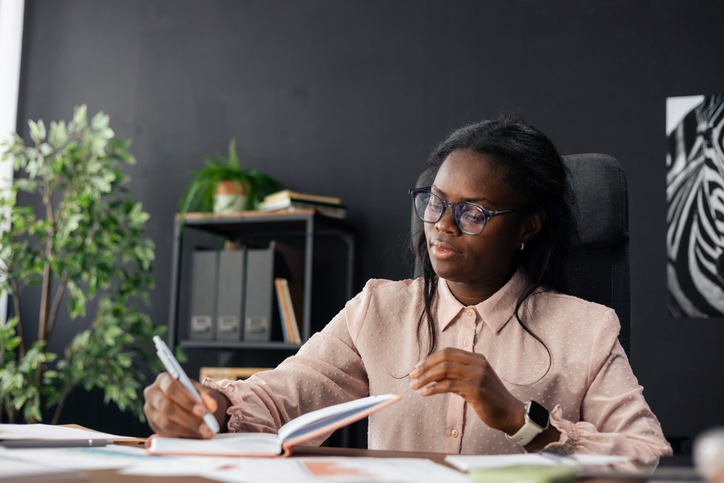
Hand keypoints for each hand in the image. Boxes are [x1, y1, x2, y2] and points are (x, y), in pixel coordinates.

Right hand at [143, 372, 230, 438]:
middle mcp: (153, 394)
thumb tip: (212, 406)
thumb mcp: (201, 390)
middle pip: (167, 408)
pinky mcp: (153, 424)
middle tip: (207, 427)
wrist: (186, 402)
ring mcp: (150, 410)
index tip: (202, 411)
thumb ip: (207, 395)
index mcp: (163, 379)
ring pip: (166, 423)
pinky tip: (196, 436)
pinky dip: (183, 435)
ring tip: (205, 433)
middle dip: (188, 419)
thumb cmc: (193, 393)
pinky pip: (166, 433)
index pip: (171, 389)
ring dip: (188, 430)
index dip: (186, 401)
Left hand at [410, 348, 524, 434]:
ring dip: (426, 377)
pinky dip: (433, 388)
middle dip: (425, 366)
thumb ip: (457, 375)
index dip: (430, 359)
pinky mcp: (476, 389)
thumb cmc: (490, 399)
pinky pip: (448, 385)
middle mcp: (478, 363)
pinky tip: (424, 393)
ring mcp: (477, 375)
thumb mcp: (473, 381)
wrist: (510, 413)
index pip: (448, 352)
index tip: (418, 368)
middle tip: (412, 375)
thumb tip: (433, 374)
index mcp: (477, 358)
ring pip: (444, 370)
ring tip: (415, 386)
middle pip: (444, 357)